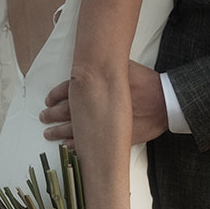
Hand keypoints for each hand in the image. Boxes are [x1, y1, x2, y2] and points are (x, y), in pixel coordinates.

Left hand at [41, 62, 168, 145]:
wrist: (166, 103)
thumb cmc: (147, 83)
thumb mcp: (126, 68)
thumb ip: (107, 67)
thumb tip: (92, 62)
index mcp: (99, 86)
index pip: (68, 90)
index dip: (55, 96)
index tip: (48, 101)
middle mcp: (98, 105)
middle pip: (68, 110)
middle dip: (52, 114)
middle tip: (44, 117)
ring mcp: (104, 123)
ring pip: (75, 128)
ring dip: (58, 131)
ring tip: (48, 133)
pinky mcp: (112, 137)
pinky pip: (90, 144)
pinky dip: (75, 146)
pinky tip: (65, 146)